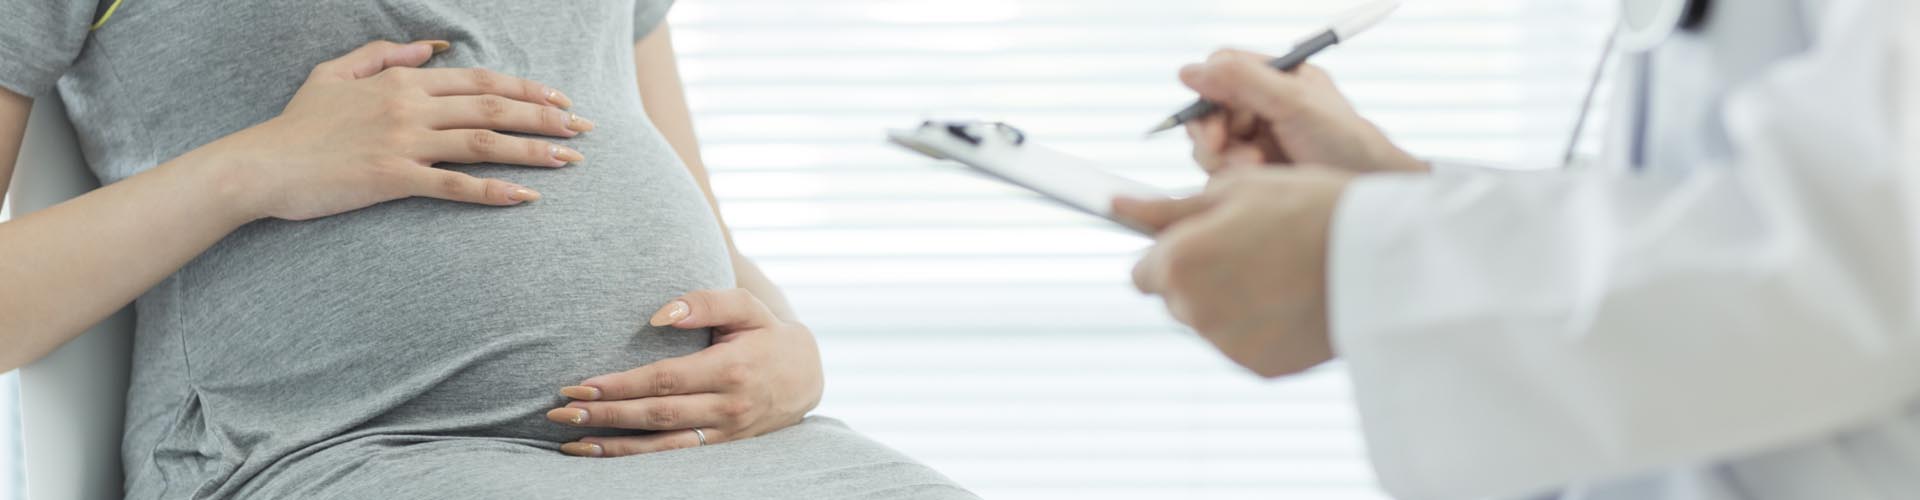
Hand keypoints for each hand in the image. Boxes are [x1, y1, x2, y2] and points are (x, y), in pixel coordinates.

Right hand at [206, 40, 593, 220]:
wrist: (260, 165)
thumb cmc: (298, 124)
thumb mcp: (336, 73)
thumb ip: (385, 55)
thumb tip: (431, 47)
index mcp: (402, 81)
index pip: (479, 81)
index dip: (525, 88)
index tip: (560, 99)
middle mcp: (410, 106)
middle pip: (493, 107)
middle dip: (545, 116)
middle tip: (584, 129)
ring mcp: (403, 142)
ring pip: (483, 142)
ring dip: (533, 150)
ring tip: (570, 160)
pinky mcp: (393, 178)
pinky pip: (454, 185)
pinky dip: (493, 191)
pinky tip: (526, 198)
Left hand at [547, 289, 823, 456]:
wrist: (806, 375)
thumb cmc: (766, 334)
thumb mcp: (746, 307)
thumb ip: (706, 301)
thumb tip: (659, 315)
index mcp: (730, 369)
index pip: (664, 380)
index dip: (620, 384)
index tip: (580, 384)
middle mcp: (727, 406)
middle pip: (656, 415)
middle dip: (605, 415)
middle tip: (561, 412)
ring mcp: (724, 432)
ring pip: (661, 445)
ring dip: (613, 445)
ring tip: (570, 442)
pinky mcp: (721, 447)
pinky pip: (673, 456)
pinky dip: (636, 458)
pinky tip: (603, 454)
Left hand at [1112, 166, 1352, 377]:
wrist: (1384, 258)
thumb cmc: (1309, 208)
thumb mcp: (1237, 191)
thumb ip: (1169, 208)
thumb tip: (1118, 205)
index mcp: (1177, 262)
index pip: (1143, 271)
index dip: (1172, 252)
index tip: (1203, 242)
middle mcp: (1192, 310)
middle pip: (1175, 299)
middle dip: (1201, 277)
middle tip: (1255, 250)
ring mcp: (1225, 344)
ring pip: (1211, 322)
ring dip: (1231, 302)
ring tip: (1282, 272)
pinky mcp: (1258, 367)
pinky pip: (1244, 345)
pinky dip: (1261, 327)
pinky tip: (1294, 300)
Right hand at [1179, 49, 1425, 174]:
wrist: (1367, 190)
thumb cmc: (1344, 142)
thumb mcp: (1293, 103)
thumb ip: (1242, 80)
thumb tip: (1187, 71)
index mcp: (1274, 77)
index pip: (1219, 73)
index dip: (1208, 96)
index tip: (1214, 122)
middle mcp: (1261, 106)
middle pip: (1207, 113)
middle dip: (1215, 136)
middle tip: (1229, 152)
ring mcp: (1256, 140)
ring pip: (1210, 147)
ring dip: (1225, 160)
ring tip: (1258, 167)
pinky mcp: (1254, 173)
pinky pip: (1219, 174)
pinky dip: (1232, 179)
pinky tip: (1259, 181)